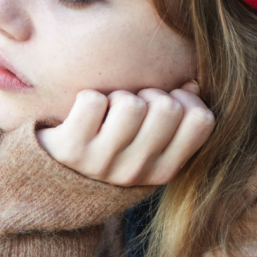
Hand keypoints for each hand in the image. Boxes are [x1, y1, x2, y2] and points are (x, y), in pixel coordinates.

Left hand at [36, 83, 213, 186]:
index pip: (202, 120)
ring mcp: (103, 163)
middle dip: (149, 94)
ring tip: (107, 112)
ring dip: (117, 96)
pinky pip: (92, 101)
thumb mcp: (150, 142)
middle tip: (130, 108)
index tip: (165, 103)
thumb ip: (179, 116)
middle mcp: (136, 172)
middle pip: (167, 107)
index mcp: (164, 170)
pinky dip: (87, 98)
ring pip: (130, 104)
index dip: (186, 99)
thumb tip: (191, 82)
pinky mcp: (71, 150)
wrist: (54, 173)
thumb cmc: (111, 145)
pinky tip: (83, 116)